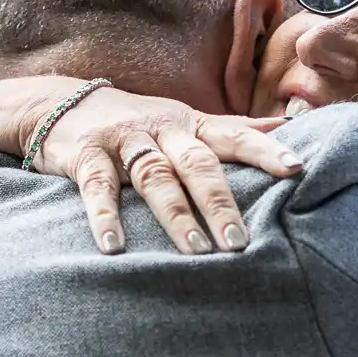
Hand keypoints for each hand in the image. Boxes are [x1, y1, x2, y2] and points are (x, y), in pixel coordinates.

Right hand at [22, 84, 303, 254]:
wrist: (61, 105)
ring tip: (196, 251)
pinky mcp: (86, 154)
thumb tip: (287, 126)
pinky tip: (114, 246)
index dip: (265, 151)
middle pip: (197, 164)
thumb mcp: (186, 121)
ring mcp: (124, 140)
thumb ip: (232, 128)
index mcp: (191, 125)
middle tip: (239, 243)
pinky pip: (98, 187)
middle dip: (220, 202)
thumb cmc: (139, 123)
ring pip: (155, 177)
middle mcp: (162, 129)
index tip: (296, 169)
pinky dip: (104, 216)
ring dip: (176, 215)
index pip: (234, 136)